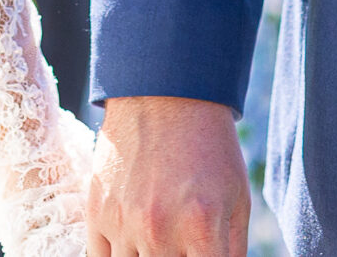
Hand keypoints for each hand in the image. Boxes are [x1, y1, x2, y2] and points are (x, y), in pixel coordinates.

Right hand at [88, 95, 249, 256]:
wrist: (164, 96)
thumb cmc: (209, 148)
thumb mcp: (238, 199)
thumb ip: (234, 252)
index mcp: (202, 228)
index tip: (202, 255)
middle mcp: (160, 231)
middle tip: (180, 247)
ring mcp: (124, 224)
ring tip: (159, 245)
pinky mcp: (98, 213)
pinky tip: (133, 249)